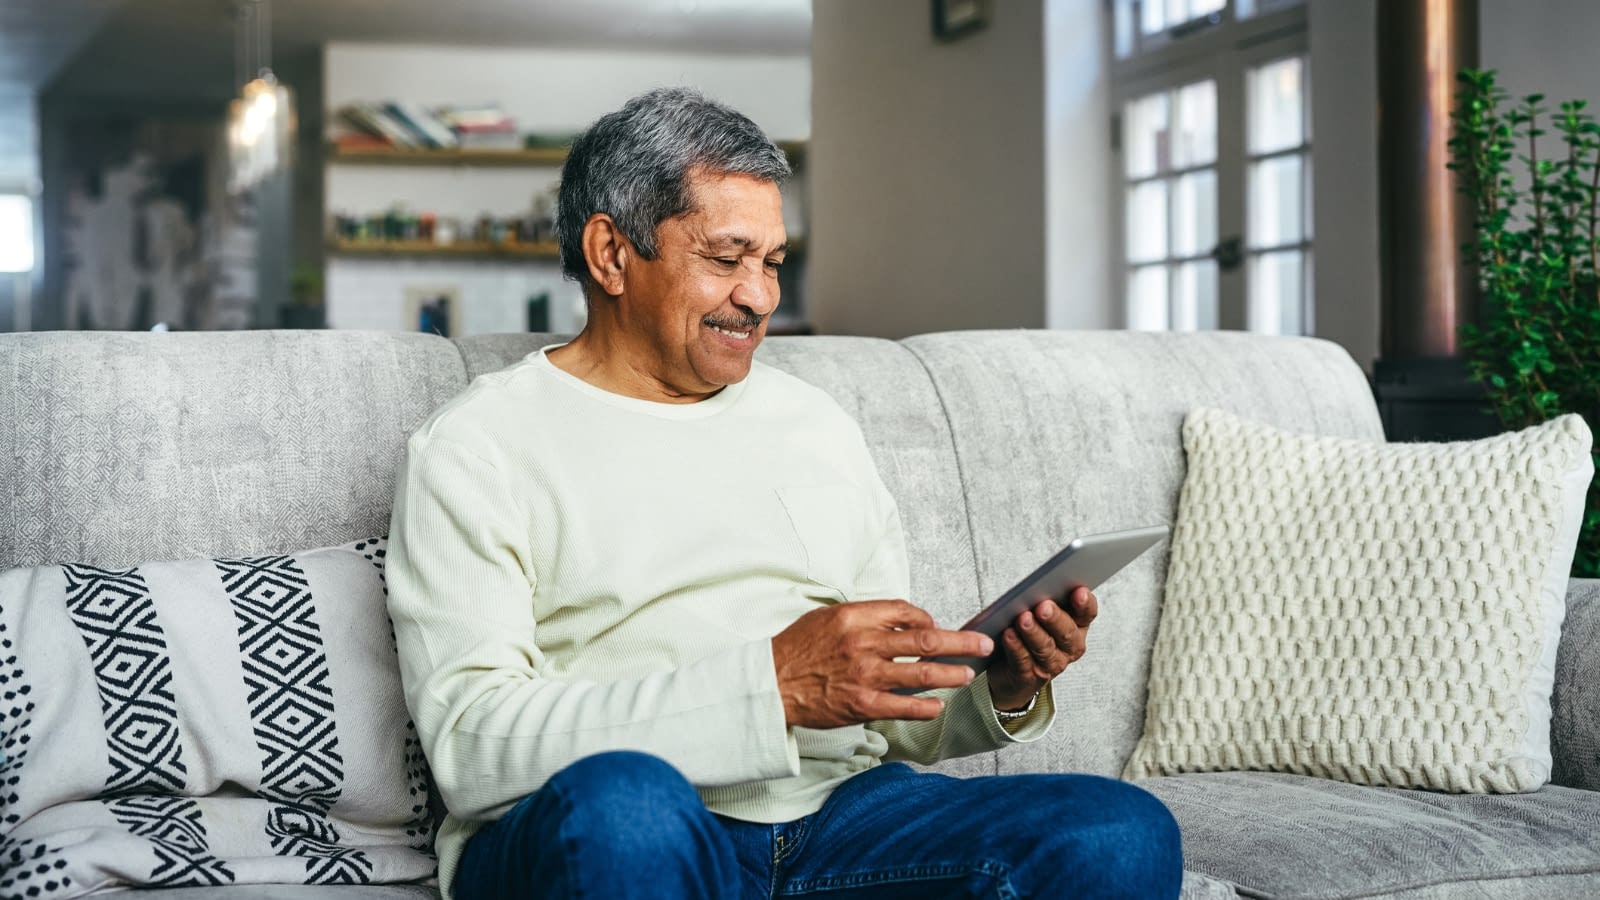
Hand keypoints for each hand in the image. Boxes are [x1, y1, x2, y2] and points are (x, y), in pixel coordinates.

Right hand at [770, 599, 993, 728]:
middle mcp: (864, 643)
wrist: (769, 684)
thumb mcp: (826, 618)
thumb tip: (900, 622)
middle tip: (983, 644)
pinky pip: (904, 705)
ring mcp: (865, 675)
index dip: (927, 619)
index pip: (906, 611)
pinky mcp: (862, 704)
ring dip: (951, 673)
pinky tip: (938, 705)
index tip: (937, 626)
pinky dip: (926, 706)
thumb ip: (863, 618)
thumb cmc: (795, 650)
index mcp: (854, 616)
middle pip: (925, 639)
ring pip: (922, 672)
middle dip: (960, 642)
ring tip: (968, 674)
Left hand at [986, 587, 1097, 711]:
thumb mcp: (1039, 612)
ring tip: (1022, 618)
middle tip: (1044, 606)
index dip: (1085, 604)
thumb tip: (1037, 585)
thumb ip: (1044, 598)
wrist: (1009, 670)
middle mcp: (1069, 647)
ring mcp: (1051, 664)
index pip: (1086, 614)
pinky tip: (1008, 634)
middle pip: (1066, 632)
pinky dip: (1015, 646)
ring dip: (1033, 632)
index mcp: (1076, 626)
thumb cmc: (1028, 630)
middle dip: (1055, 618)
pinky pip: (1022, 660)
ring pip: (1045, 648)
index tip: (1080, 591)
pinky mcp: (1028, 676)